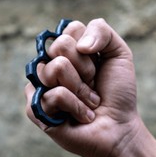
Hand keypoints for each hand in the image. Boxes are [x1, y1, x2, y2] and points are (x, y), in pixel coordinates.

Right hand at [25, 18, 140, 156]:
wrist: (120, 127)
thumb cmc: (117, 93)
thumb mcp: (119, 54)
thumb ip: (101, 31)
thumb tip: (79, 44)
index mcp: (67, 51)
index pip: (70, 29)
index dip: (91, 48)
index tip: (99, 65)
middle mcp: (50, 65)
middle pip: (60, 45)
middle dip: (87, 68)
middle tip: (93, 85)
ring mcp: (40, 85)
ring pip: (56, 67)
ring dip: (82, 89)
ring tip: (88, 102)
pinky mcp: (35, 108)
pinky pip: (55, 94)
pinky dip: (77, 107)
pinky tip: (81, 116)